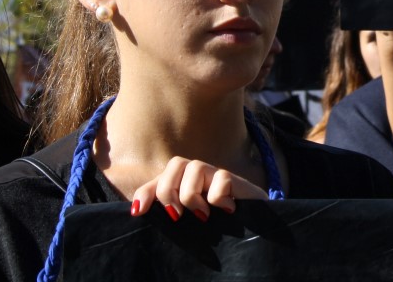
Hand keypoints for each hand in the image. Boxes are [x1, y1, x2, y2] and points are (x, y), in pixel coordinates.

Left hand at [129, 157, 267, 221]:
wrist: (254, 227)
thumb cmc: (217, 226)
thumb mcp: (188, 223)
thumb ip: (167, 212)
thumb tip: (137, 211)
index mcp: (183, 185)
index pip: (158, 180)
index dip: (145, 192)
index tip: (138, 213)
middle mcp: (198, 176)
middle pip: (175, 164)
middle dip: (169, 191)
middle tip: (177, 215)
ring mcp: (216, 175)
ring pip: (194, 167)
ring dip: (192, 196)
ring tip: (203, 215)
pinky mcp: (235, 180)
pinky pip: (220, 180)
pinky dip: (218, 199)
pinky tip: (227, 210)